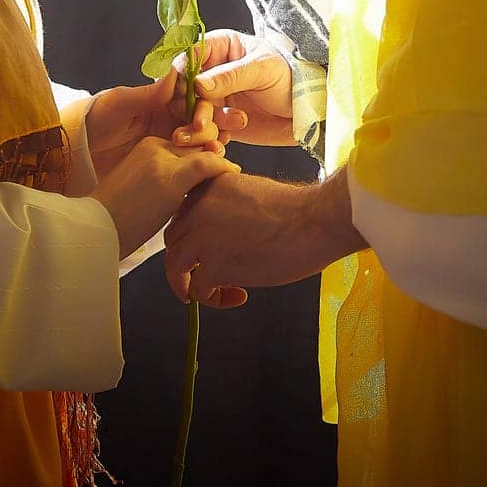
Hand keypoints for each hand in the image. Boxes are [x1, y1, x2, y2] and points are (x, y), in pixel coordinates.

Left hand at [86, 66, 248, 180]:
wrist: (76, 155)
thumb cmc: (93, 120)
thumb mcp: (119, 103)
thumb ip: (148, 93)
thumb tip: (176, 73)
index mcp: (161, 99)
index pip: (191, 95)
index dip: (208, 98)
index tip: (222, 101)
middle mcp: (169, 118)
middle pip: (202, 117)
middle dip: (218, 119)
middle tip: (233, 123)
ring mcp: (169, 142)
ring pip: (201, 139)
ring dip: (214, 140)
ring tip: (222, 147)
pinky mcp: (167, 165)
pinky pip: (191, 162)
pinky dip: (204, 162)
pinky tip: (214, 164)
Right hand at [90, 136, 240, 262]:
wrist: (95, 230)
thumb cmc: (115, 219)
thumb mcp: (139, 191)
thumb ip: (163, 182)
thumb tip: (187, 192)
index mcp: (146, 146)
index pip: (187, 146)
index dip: (206, 158)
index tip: (220, 173)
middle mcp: (154, 146)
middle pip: (198, 147)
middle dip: (216, 158)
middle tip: (234, 174)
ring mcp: (162, 159)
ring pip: (204, 152)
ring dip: (221, 164)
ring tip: (237, 177)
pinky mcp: (170, 177)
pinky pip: (206, 165)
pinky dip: (223, 169)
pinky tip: (235, 175)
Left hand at [163, 166, 365, 307]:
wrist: (312, 222)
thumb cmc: (296, 209)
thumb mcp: (250, 190)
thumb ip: (228, 205)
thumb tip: (222, 232)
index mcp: (208, 187)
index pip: (182, 214)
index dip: (191, 235)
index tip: (203, 250)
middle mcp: (197, 209)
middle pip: (174, 240)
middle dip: (186, 260)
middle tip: (201, 274)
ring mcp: (202, 238)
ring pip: (176, 266)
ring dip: (188, 284)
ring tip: (208, 293)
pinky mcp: (214, 266)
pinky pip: (199, 290)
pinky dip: (214, 299)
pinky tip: (239, 295)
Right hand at [173, 29, 294, 145]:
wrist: (307, 111)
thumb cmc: (290, 78)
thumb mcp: (262, 70)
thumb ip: (229, 76)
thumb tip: (198, 84)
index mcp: (219, 48)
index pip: (188, 56)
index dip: (181, 75)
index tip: (186, 92)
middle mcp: (211, 72)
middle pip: (183, 88)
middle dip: (191, 107)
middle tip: (202, 122)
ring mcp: (214, 98)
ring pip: (191, 112)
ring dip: (201, 126)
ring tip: (225, 131)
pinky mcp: (219, 121)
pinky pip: (203, 131)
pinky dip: (208, 139)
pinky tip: (222, 142)